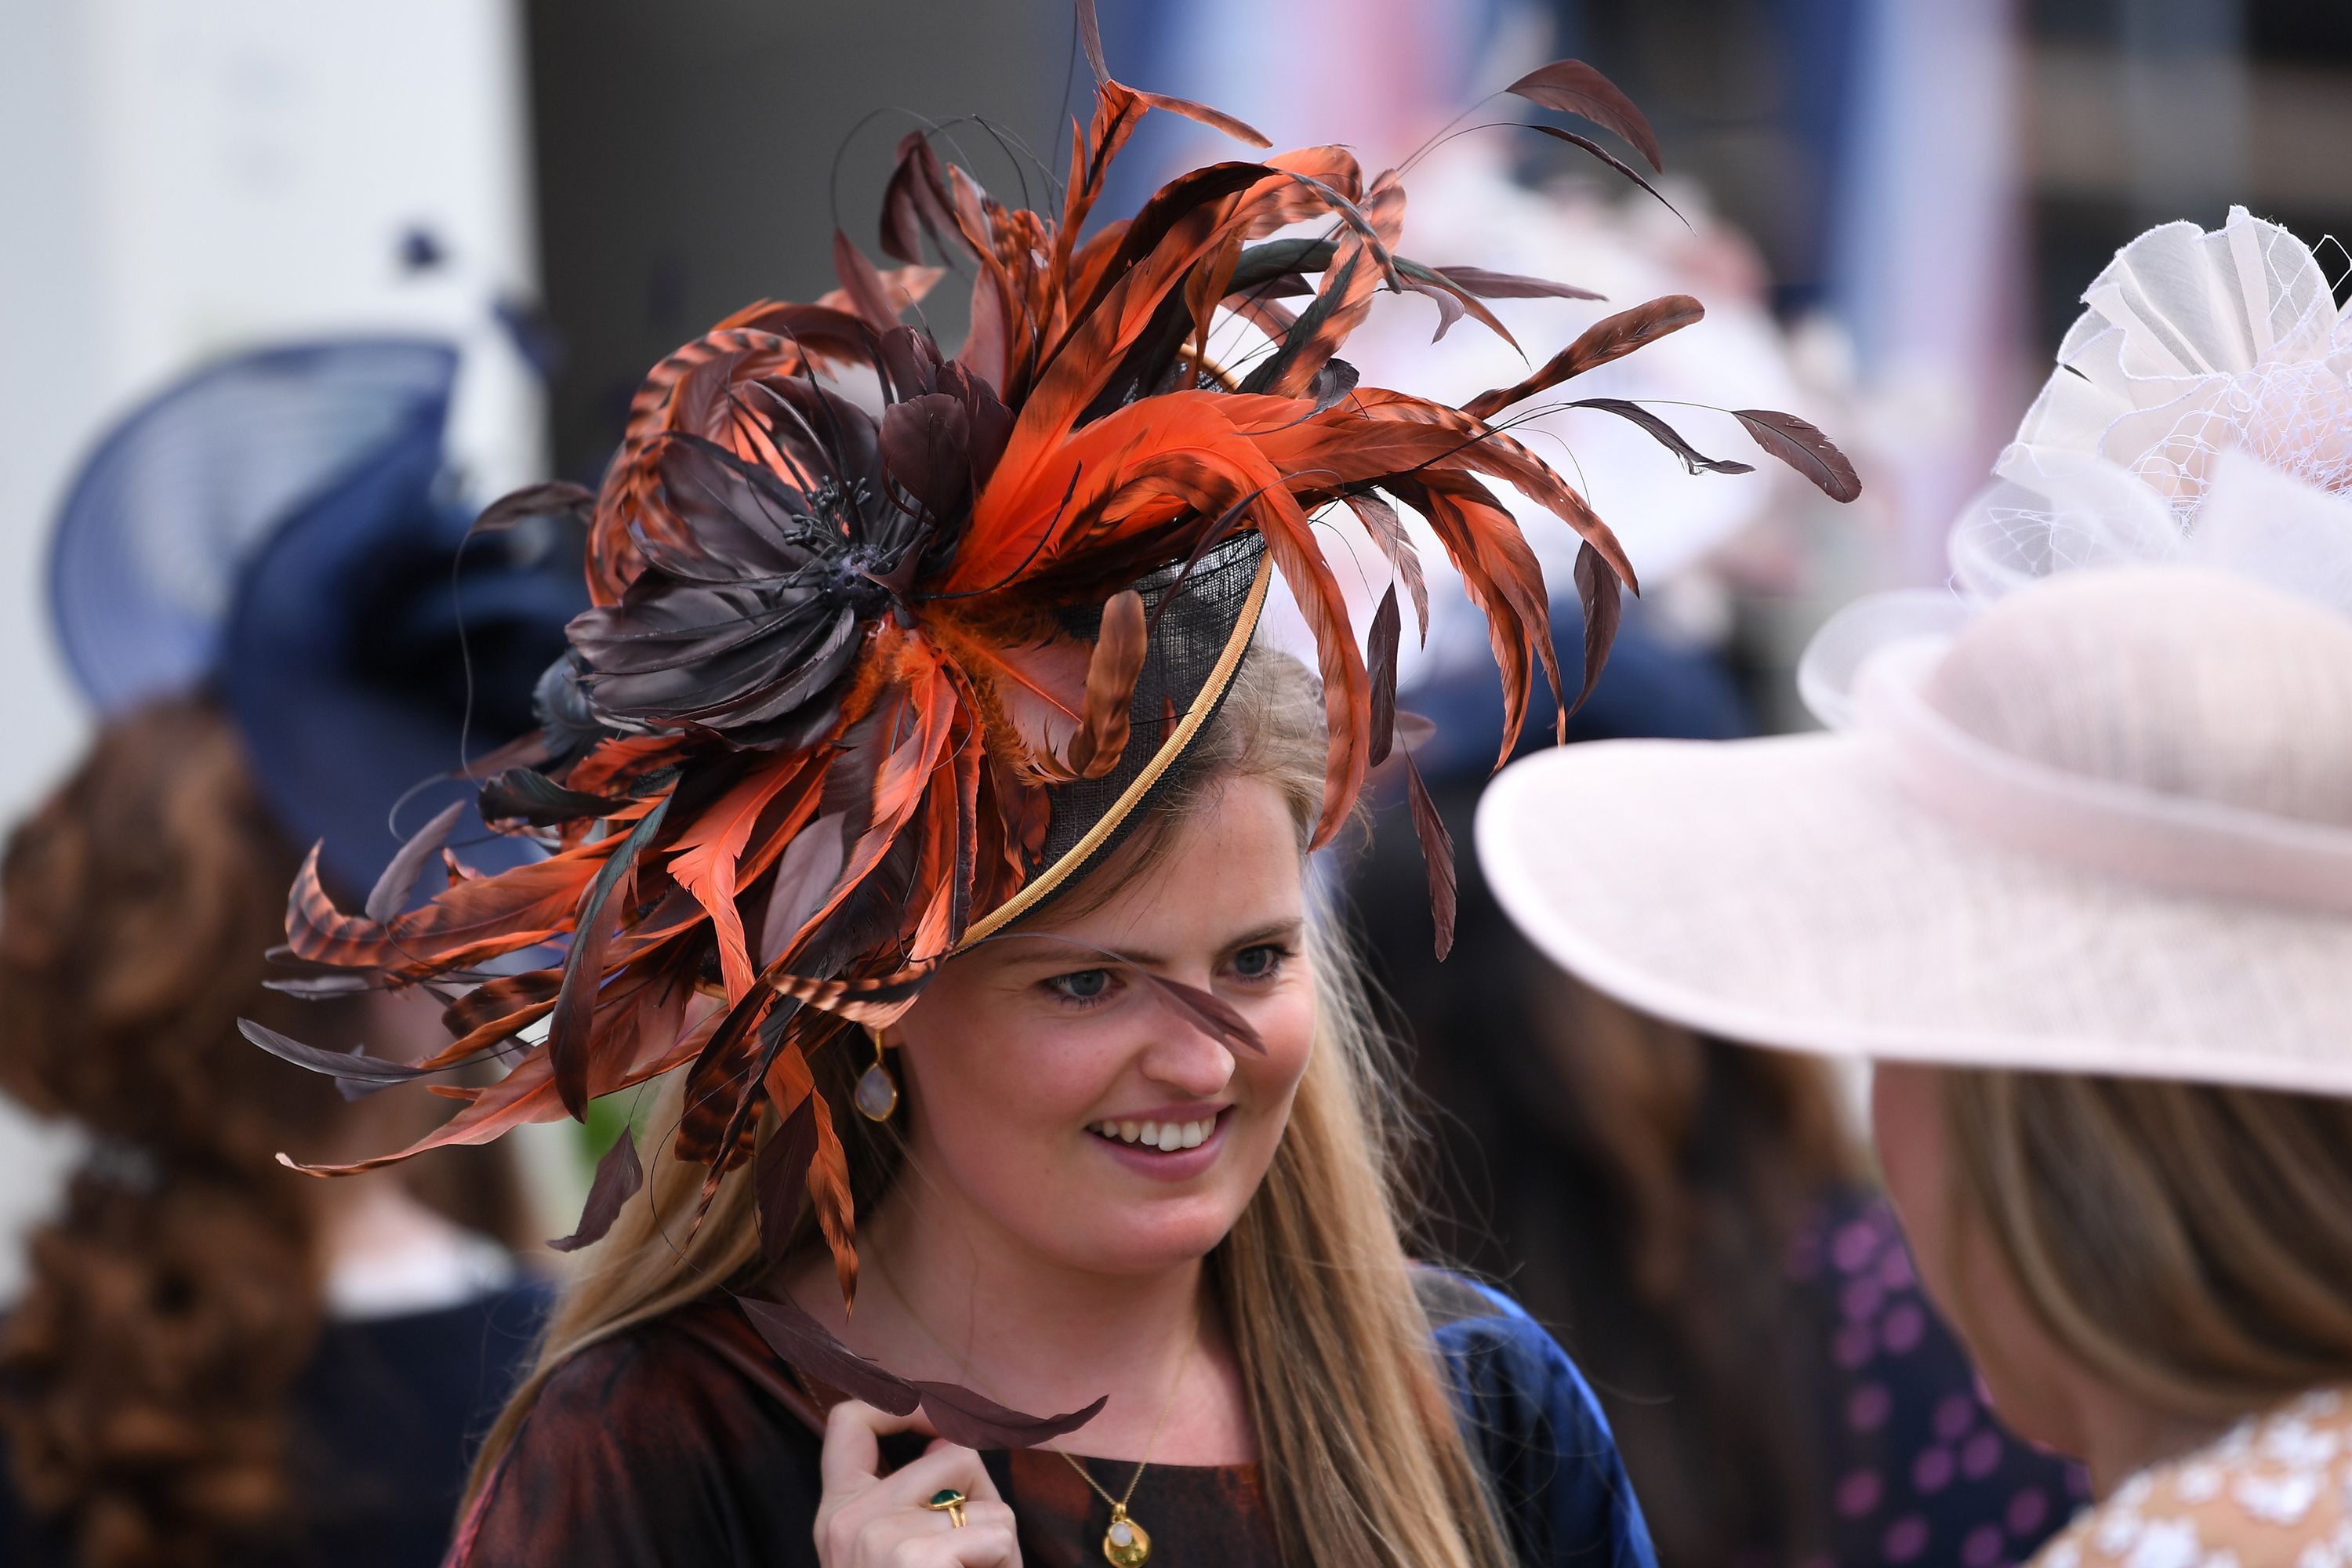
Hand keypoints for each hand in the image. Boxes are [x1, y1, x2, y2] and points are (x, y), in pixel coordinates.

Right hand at [815, 1400, 1021, 1566]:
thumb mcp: (895, 1550)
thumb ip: (908, 1498)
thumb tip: (943, 1439)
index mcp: (837, 1514)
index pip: (849, 1421)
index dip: (904, 1404)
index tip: (943, 1418)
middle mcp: (848, 1520)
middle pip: (951, 1454)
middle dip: (983, 1496)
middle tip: (978, 1549)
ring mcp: (879, 1537)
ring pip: (984, 1498)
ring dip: (997, 1537)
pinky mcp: (916, 1559)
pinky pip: (998, 1532)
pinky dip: (1006, 1563)